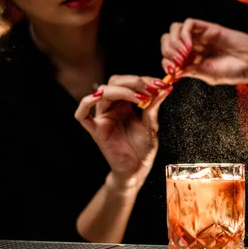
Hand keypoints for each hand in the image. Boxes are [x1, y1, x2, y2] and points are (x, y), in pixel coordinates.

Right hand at [74, 75, 172, 189]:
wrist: (138, 168)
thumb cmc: (143, 147)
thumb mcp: (151, 123)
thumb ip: (154, 105)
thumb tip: (165, 88)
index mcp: (125, 104)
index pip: (128, 82)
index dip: (143, 79)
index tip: (160, 83)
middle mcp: (112, 107)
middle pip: (114, 82)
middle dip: (133, 82)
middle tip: (150, 88)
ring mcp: (103, 118)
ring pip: (103, 93)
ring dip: (122, 90)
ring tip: (140, 97)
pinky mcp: (96, 130)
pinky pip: (82, 115)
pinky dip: (86, 103)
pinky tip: (98, 96)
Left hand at [160, 18, 247, 84]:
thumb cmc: (235, 71)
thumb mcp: (209, 74)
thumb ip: (191, 71)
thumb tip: (173, 72)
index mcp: (192, 58)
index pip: (169, 55)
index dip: (166, 62)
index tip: (172, 72)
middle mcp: (194, 44)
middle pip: (168, 39)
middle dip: (167, 51)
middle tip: (177, 62)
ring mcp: (201, 35)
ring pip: (175, 29)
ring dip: (174, 42)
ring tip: (184, 55)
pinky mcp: (209, 27)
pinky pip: (189, 23)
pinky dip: (184, 34)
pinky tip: (190, 47)